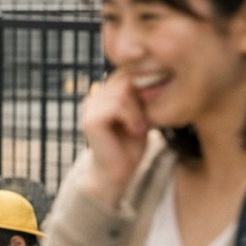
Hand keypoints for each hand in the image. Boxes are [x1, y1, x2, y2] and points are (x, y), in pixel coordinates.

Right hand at [79, 73, 150, 207]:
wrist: (117, 173)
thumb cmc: (131, 145)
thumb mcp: (141, 114)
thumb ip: (140, 94)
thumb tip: (155, 72)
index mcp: (105, 92)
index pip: (127, 73)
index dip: (145, 87)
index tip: (152, 108)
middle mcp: (94, 96)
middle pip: (126, 80)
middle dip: (141, 99)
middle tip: (145, 121)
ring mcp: (90, 107)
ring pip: (123, 93)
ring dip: (138, 111)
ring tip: (140, 127)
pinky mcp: (91, 120)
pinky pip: (117, 106)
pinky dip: (132, 117)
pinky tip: (135, 130)